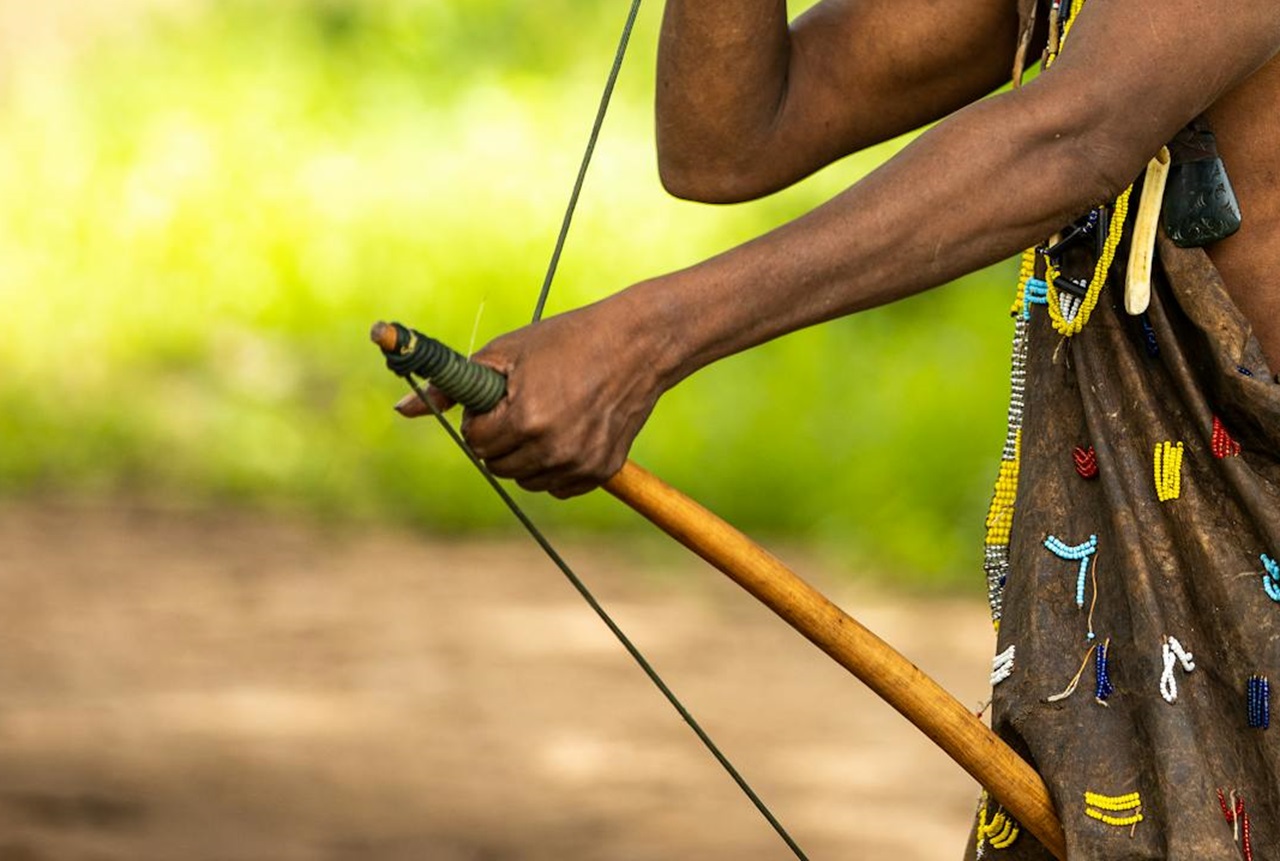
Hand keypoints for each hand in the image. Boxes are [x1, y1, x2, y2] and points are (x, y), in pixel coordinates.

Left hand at [394, 299, 666, 497]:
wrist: (637, 345)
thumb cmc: (566, 341)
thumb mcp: (506, 352)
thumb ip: (453, 387)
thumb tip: (401, 410)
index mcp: (525, 417)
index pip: (477, 441)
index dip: (482, 419)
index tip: (500, 400)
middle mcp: (552, 448)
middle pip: (498, 466)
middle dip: (500, 440)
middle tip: (523, 407)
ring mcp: (579, 463)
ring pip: (525, 480)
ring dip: (525, 456)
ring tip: (547, 417)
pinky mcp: (601, 472)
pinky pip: (557, 486)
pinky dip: (554, 467)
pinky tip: (568, 433)